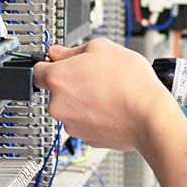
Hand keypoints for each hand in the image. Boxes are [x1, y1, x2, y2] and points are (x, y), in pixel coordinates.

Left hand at [31, 38, 181, 152]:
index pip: (36, 71)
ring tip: (108, 92)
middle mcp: (58, 105)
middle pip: (56, 91)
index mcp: (57, 79)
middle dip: (71, 83)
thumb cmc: (130, 83)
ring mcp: (72, 125)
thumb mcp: (102, 48)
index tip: (58, 64)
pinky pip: (85, 123)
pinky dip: (95, 116)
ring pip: (71, 108)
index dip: (50, 64)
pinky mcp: (87, 139)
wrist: (150, 117)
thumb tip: (58, 53)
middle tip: (95, 76)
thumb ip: (73, 49)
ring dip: (84, 101)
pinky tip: (111, 107)